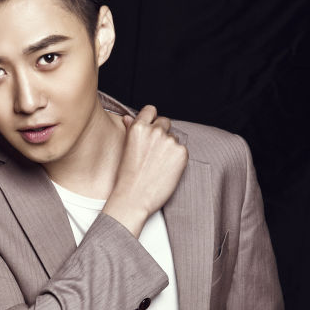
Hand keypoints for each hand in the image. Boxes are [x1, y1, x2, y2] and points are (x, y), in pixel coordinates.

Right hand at [103, 104, 188, 236]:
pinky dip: (177, 159)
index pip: (151, 110)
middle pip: (165, 122)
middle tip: (155, 153)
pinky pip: (183, 150)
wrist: (134, 199)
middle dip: (162, 134)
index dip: (152, 120)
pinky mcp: (181, 153)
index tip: (151, 130)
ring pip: (174, 138)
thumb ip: (130, 129)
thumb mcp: (126, 149)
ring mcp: (169, 141)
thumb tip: (128, 117)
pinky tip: (166, 170)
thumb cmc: (127, 178)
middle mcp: (155, 131)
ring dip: (170, 148)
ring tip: (158, 166)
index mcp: (138, 128)